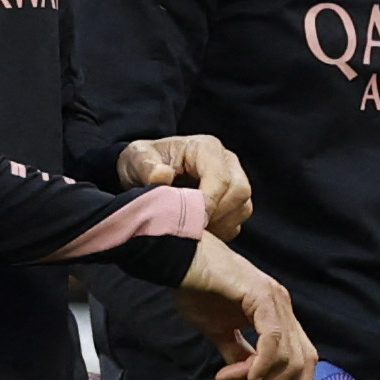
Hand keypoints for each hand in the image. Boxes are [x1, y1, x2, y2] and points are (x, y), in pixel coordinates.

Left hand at [117, 135, 254, 240]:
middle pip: (240, 191)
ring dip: (220, 225)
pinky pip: (238, 221)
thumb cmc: (141, 162)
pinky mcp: (233, 200)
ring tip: (192, 228)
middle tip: (190, 226)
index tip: (189, 221)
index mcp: (205, 148)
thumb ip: (146, 167)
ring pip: (243, 207)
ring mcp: (233, 179)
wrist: (143, 171)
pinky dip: (221, 231)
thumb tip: (162, 175)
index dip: (208, 203)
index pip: (221, 178)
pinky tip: (198, 230)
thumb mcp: (136, 159)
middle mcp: (226, 161)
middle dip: (216, 214)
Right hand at [176, 236, 317, 379]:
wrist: (179, 259)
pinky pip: (273, 340)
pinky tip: (242, 375)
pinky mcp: (262, 296)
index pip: (304, 359)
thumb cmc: (196, 289)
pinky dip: (261, 364)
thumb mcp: (219, 332)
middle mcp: (284, 307)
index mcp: (278, 315)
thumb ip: (237, 357)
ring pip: (288, 357)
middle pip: (301, 363)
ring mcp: (276, 300)